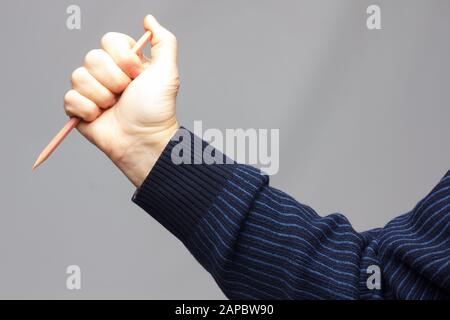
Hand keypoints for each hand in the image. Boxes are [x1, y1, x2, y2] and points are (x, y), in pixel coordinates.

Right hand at [64, 15, 179, 186]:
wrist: (144, 141)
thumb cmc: (157, 110)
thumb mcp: (167, 72)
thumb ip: (164, 41)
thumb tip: (148, 19)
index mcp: (125, 62)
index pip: (109, 40)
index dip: (122, 58)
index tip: (137, 75)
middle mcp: (107, 73)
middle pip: (92, 57)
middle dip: (113, 80)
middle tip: (126, 95)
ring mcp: (92, 91)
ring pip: (78, 77)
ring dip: (101, 96)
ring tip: (115, 108)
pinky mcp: (80, 109)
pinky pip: (69, 99)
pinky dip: (87, 110)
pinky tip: (100, 117)